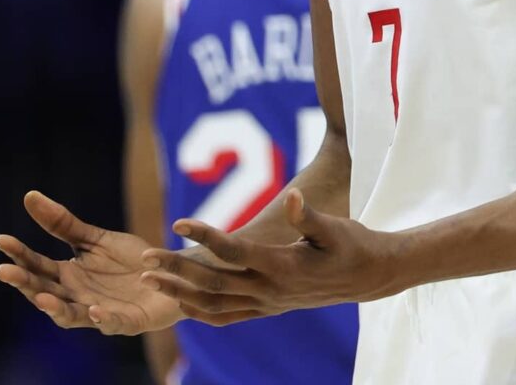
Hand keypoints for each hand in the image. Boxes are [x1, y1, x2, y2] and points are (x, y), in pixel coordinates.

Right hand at [0, 191, 184, 334]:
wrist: (172, 272)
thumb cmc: (130, 260)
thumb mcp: (95, 238)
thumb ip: (63, 224)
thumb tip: (29, 196)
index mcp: (69, 277)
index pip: (37, 266)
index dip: (20, 255)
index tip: (1, 239)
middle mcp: (79, 297)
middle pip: (46, 293)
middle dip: (26, 283)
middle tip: (4, 271)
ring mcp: (101, 311)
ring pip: (72, 316)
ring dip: (56, 309)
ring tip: (42, 297)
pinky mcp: (128, 321)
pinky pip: (113, 324)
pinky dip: (102, 319)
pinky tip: (93, 309)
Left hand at [140, 189, 402, 325]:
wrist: (370, 276)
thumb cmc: (353, 244)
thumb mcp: (334, 227)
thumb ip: (307, 216)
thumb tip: (291, 197)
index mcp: (282, 267)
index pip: (232, 251)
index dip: (204, 235)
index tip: (178, 221)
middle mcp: (271, 290)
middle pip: (213, 283)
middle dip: (176, 271)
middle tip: (144, 259)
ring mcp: (269, 303)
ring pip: (214, 305)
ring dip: (180, 293)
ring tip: (150, 281)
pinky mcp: (270, 308)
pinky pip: (228, 317)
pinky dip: (201, 312)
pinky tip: (181, 304)